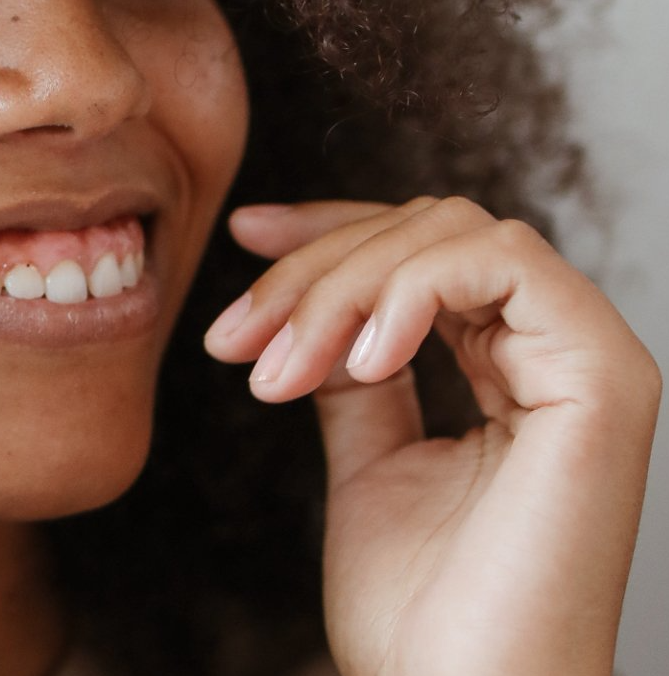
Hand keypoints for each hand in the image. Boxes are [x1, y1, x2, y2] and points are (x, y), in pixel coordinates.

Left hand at [203, 197, 660, 675]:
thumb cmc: (419, 613)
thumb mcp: (366, 463)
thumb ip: (354, 379)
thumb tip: (315, 309)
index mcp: (512, 371)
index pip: (423, 250)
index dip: (329, 230)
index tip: (241, 234)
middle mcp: (558, 355)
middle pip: (428, 229)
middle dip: (313, 266)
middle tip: (236, 341)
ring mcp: (589, 361)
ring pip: (454, 232)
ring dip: (342, 285)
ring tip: (280, 373)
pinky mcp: (605, 377)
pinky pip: (503, 262)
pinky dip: (409, 291)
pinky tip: (355, 361)